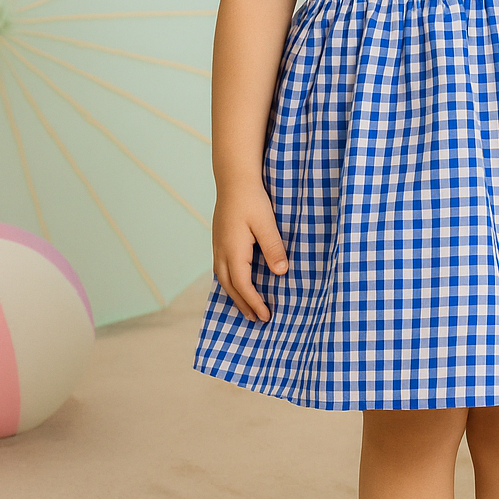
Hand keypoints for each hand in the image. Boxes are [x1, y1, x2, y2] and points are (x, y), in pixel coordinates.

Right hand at [212, 183, 288, 321]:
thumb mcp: (266, 223)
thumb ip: (273, 248)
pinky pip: (221, 268)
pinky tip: (236, 281)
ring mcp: (217, 245)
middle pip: (230, 286)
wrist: (234, 179)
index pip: (243, 285)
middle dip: (242, 304)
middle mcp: (221, 251)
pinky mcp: (219, 239)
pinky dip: (229, 280)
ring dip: (234, 294)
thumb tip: (281, 273)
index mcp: (233, 251)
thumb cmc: (252, 199)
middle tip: (256, 319)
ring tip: (246, 307)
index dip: (254, 302)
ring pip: (223, 278)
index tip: (266, 316)